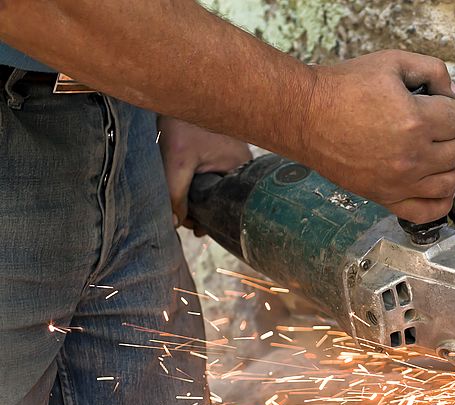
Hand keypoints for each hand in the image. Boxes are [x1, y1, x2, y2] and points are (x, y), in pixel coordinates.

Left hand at [158, 116, 252, 233]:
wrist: (175, 90)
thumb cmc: (182, 122)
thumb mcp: (177, 162)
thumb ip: (176, 195)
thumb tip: (174, 223)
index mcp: (243, 168)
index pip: (230, 205)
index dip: (211, 219)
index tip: (194, 227)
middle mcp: (242, 165)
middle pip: (223, 198)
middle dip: (204, 210)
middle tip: (184, 220)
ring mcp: (231, 157)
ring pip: (216, 188)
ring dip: (199, 198)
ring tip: (181, 208)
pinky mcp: (220, 151)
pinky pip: (212, 175)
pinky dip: (198, 184)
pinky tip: (184, 192)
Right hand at [300, 50, 454, 222]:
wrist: (305, 115)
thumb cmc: (343, 88)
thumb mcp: (392, 62)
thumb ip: (433, 70)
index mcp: (415, 121)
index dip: (449, 107)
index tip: (433, 104)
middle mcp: (411, 156)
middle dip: (450, 134)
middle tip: (432, 126)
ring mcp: (399, 182)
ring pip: (450, 182)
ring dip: (449, 166)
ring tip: (434, 153)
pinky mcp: (385, 197)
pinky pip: (428, 212)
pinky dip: (440, 201)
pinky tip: (434, 184)